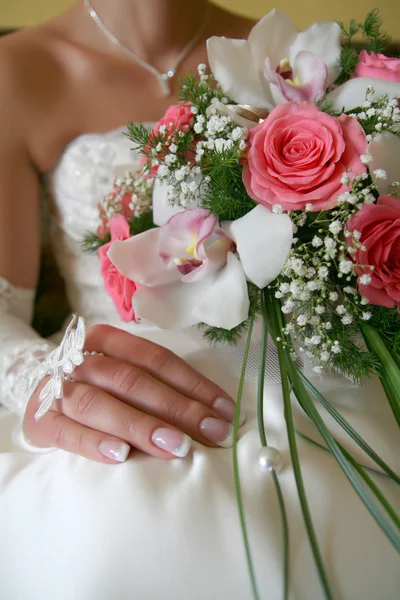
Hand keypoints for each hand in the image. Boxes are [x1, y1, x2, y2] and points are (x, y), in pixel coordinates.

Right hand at [23, 325, 243, 462]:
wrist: (39, 397)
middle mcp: (81, 359)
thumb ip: (160, 388)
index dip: (193, 384)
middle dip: (178, 408)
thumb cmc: (96, 389)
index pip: (156, 359)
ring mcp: (57, 389)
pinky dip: (95, 443)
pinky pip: (68, 432)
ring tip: (177, 447)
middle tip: (212, 433)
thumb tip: (215, 415)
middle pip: (133, 381)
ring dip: (142, 426)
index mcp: (106, 340)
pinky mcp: (40, 421)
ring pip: (101, 403)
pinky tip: (122, 456)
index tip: (224, 411)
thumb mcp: (124, 376)